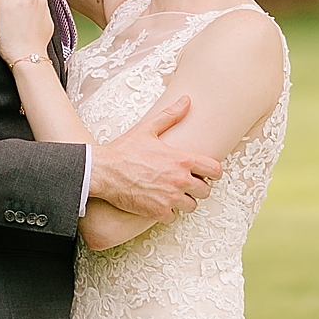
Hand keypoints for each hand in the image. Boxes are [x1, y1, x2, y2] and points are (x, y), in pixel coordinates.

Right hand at [88, 96, 223, 220]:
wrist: (102, 172)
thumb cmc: (124, 150)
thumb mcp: (148, 129)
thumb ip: (170, 116)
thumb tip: (186, 100)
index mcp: (182, 160)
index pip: (215, 170)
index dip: (213, 172)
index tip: (206, 173)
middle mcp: (180, 180)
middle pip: (206, 191)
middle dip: (198, 188)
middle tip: (187, 184)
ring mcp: (170, 197)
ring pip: (192, 206)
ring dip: (185, 201)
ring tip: (173, 194)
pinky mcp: (158, 212)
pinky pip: (174, 217)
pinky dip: (168, 213)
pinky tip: (159, 203)